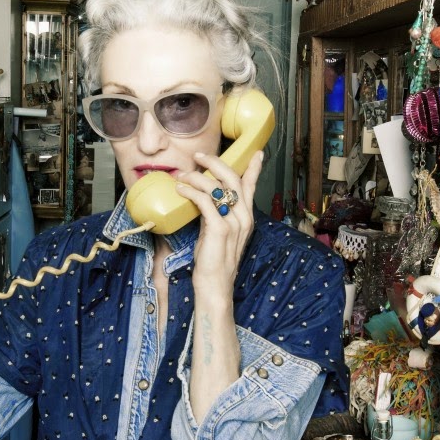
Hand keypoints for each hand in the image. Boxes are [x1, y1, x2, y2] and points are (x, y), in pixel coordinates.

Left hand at [176, 149, 262, 294]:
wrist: (215, 287)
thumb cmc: (214, 262)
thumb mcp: (217, 233)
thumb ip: (216, 215)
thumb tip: (203, 199)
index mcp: (246, 218)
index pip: (251, 187)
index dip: (254, 169)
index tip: (257, 153)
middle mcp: (244, 217)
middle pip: (233, 179)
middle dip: (216, 163)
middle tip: (199, 156)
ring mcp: (234, 223)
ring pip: (218, 187)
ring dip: (198, 177)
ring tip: (182, 175)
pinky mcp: (220, 229)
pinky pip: (205, 201)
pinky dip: (191, 191)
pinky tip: (181, 189)